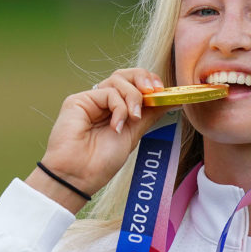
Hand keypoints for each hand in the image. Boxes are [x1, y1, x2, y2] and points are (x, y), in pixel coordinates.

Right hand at [26, 68, 167, 212]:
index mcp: (116, 109)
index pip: (134, 84)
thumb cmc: (102, 162)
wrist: (79, 176)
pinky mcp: (78, 100)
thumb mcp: (133, 134)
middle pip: (125, 74)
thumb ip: (149, 115)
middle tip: (154, 92)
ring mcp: (91, 100)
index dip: (150, 82)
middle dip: (144, 78)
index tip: (164, 94)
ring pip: (118, 79)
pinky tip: (116, 127)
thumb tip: (172, 100)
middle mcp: (103, 101)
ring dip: (133, 97)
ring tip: (133, 118)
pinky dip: (119, 108)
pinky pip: (108, 92)